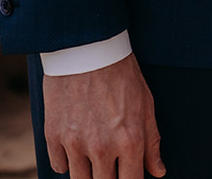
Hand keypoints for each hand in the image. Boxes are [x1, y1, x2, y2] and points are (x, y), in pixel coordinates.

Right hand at [43, 54, 164, 178]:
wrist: (88, 46)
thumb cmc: (122, 73)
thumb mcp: (145, 103)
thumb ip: (151, 141)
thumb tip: (158, 172)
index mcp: (129, 141)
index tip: (128, 175)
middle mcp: (102, 147)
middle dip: (109, 176)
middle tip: (110, 162)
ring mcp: (75, 143)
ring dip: (88, 172)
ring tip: (94, 153)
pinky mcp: (53, 135)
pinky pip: (59, 167)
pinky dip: (67, 161)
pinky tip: (75, 144)